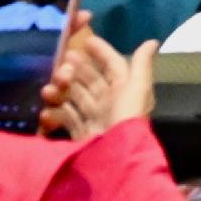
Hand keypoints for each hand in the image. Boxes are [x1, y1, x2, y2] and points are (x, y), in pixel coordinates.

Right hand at [41, 16, 154, 139]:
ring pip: (75, 99)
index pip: (114, 66)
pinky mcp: (82, 136)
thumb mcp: (136, 88)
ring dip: (61, 91)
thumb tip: (153, 41)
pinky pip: (67, 121)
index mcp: (125, 90)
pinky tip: (47, 113)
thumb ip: (141, 65)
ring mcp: (95, 120)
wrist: (112, 159)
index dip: (102, 52)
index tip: (86, 41)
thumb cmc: (125, 118)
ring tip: (49, 89)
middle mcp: (110, 104)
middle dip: (76, 70)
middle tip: (60, 63)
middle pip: (91, 81)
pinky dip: (56, 115)